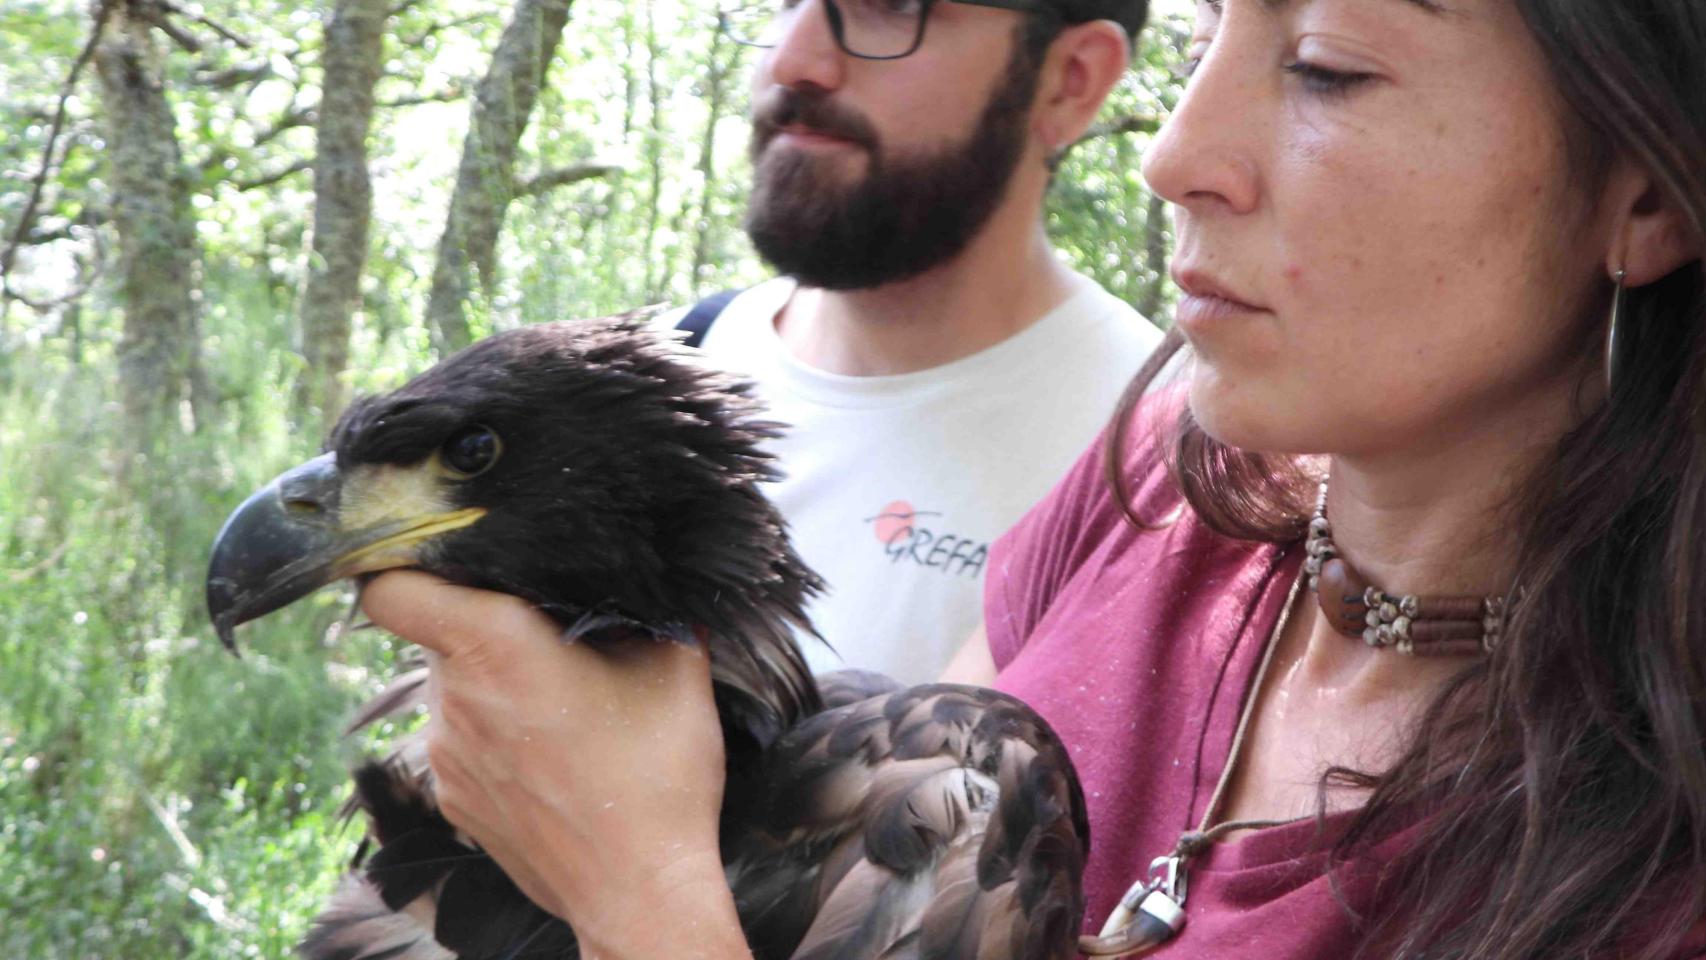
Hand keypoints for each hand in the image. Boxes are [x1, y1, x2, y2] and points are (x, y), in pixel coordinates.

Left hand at [361, 570, 747, 958]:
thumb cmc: (657, 778)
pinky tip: (559, 758)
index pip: (391, 589)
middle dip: (491, 628)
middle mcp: (454, 699)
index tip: (452, 566)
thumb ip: (654, 609)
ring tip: (570, 709)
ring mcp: (448, 759)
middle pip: (441, 635)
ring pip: (458, 692)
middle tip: (557, 642)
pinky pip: (466, 745)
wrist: (640, 893)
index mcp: (495, 646)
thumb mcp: (677, 669)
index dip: (407, 566)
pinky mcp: (455, 803)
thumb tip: (658, 574)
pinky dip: (501, 740)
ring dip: (500, 688)